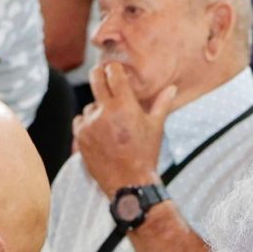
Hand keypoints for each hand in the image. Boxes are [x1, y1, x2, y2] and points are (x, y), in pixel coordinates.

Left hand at [74, 62, 175, 197]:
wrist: (129, 184)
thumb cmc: (145, 155)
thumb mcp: (156, 128)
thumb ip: (162, 104)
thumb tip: (172, 88)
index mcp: (125, 105)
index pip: (113, 72)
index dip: (112, 68)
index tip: (113, 69)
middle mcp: (105, 111)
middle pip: (95, 79)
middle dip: (98, 73)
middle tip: (101, 74)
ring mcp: (90, 124)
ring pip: (89, 105)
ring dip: (97, 110)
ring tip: (110, 126)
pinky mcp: (80, 136)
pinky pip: (80, 121)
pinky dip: (87, 125)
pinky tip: (100, 135)